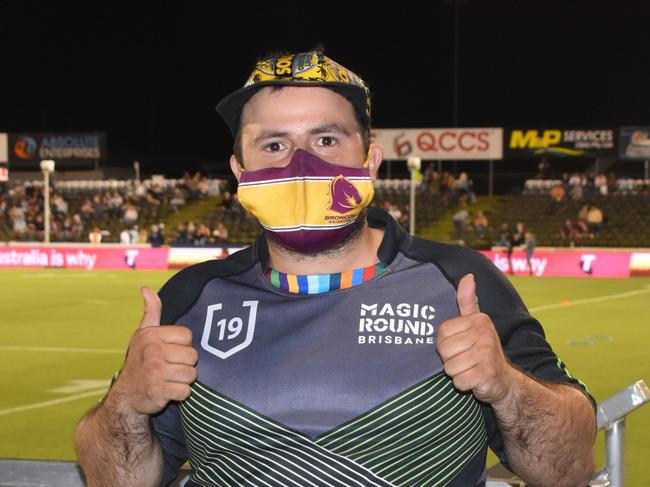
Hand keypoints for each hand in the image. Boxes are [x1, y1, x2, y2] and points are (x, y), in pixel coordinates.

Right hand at [112, 287, 197, 415]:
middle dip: (186, 364)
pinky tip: (169, 390)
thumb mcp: (143, 334)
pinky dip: (181, 394)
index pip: (188, 336)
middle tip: (171, 367)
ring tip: (170, 378)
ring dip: (184, 380)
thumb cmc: (140, 361)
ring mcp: (155, 373)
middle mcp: (153, 352)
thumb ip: (151, 311)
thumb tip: (145, 288)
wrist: (126, 395)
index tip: (171, 351)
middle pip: (193, 356)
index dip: (183, 345)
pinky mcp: (159, 392)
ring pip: (191, 374)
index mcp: (152, 336)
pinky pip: (186, 391)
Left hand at [436, 274, 514, 403]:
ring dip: (457, 373)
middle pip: (444, 351)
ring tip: (470, 368)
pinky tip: (474, 379)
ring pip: (449, 368)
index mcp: (479, 320)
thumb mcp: (475, 322)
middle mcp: (485, 334)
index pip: (442, 333)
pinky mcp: (487, 375)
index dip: (445, 344)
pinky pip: (459, 381)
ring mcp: (487, 354)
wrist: (503, 380)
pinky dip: (463, 384)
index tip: (460, 346)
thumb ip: (467, 300)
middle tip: (466, 359)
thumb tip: (468, 276)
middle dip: (450, 360)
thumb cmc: (483, 349)